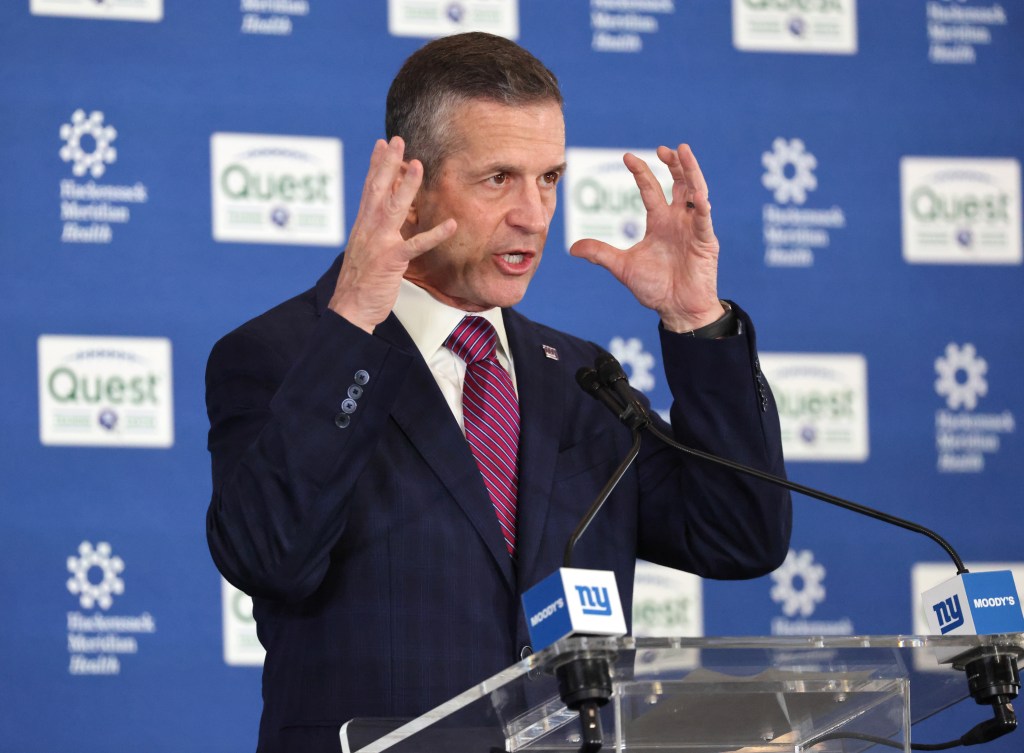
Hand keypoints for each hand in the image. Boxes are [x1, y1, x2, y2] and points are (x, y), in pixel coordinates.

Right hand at [329, 137, 455, 332]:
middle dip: (388, 164)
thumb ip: (375, 231)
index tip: (383, 144)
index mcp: (363, 226)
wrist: (349, 308)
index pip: (369, 189)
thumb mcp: (365, 250)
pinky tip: (451, 225)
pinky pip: (415, 245)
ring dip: (406, 187)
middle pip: (378, 190)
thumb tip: (383, 214)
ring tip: (418, 166)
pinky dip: (434, 235)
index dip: (376, 166)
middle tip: (398, 141)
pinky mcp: (391, 261)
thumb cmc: (360, 282)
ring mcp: (379, 243)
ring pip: (393, 209)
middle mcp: (368, 229)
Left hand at [569, 144, 723, 332]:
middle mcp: (677, 220)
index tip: (627, 157)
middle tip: (664, 148)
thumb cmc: (655, 287)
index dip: (641, 172)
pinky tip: (699, 195)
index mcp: (659, 222)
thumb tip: (572, 248)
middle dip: (673, 164)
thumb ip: (600, 254)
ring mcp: (693, 228)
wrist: (676, 308)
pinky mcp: (706, 241)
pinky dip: (702, 207)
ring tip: (684, 152)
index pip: (650, 189)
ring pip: (695, 192)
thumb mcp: (622, 267)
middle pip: (678, 183)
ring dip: (691, 172)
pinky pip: (704, 220)